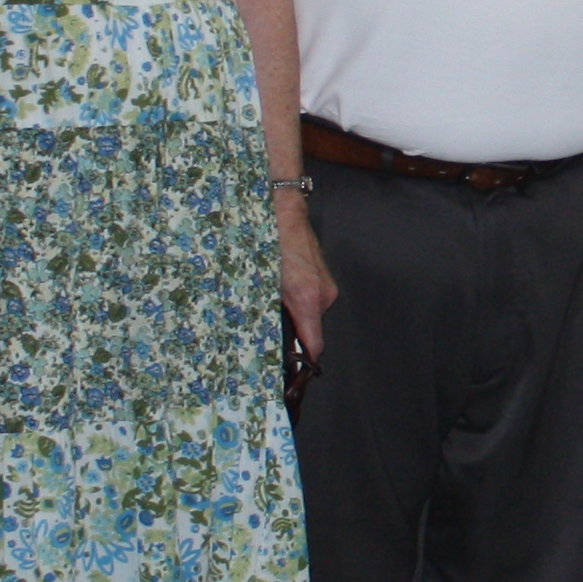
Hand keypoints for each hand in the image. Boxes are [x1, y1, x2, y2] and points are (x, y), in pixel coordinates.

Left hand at [275, 210, 334, 366]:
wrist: (280, 206)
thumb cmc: (266, 240)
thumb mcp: (257, 281)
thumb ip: (262, 311)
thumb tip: (260, 336)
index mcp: (307, 297)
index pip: (314, 345)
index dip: (303, 363)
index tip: (291, 375)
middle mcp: (322, 294)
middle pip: (311, 330)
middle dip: (292, 336)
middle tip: (267, 340)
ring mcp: (325, 283)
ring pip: (309, 314)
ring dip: (293, 316)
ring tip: (270, 309)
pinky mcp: (322, 275)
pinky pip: (311, 299)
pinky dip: (297, 301)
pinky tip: (279, 291)